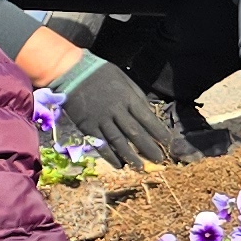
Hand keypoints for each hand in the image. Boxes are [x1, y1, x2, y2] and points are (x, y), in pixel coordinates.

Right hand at [48, 52, 187, 168]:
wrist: (72, 72)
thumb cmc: (101, 74)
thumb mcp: (124, 79)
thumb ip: (136, 96)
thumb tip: (149, 112)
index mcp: (127, 98)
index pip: (147, 118)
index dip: (158, 132)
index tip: (168, 142)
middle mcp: (116, 110)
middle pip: (135, 133)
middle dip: (149, 148)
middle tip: (159, 160)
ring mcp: (101, 119)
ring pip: (119, 142)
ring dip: (131, 157)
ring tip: (140, 168)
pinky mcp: (87, 126)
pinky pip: (100, 144)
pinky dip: (110, 156)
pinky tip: (119, 165)